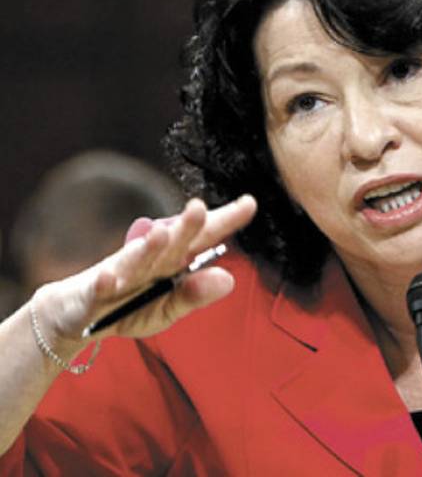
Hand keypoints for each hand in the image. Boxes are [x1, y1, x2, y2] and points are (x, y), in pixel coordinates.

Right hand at [32, 195, 256, 353]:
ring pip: (136, 258)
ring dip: (148, 246)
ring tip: (162, 233)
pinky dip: (105, 283)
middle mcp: (150, 260)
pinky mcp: (93, 291)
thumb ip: (195, 296)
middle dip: (186, 225)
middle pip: (173, 241)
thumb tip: (229, 279)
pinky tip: (110, 278)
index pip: (203, 237)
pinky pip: (100, 287)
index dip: (225, 220)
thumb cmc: (127, 308)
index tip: (249, 203)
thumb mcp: (166, 310)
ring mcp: (120, 272)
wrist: (74, 316)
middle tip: (200, 207)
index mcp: (172, 262)